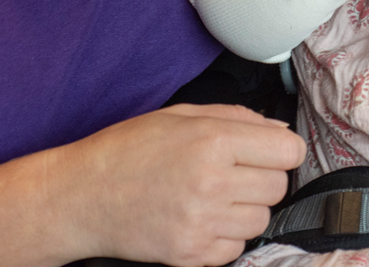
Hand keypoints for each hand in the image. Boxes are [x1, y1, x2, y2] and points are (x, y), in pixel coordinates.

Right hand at [60, 103, 304, 266]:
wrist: (80, 197)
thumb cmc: (127, 150)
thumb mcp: (181, 115)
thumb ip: (236, 118)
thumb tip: (278, 132)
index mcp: (213, 140)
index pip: (288, 151)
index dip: (282, 150)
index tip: (268, 152)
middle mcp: (212, 182)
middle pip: (278, 186)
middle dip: (263, 178)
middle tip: (233, 173)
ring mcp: (201, 222)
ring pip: (261, 220)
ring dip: (246, 209)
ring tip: (213, 197)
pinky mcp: (191, 254)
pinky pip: (236, 249)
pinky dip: (226, 237)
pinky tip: (201, 219)